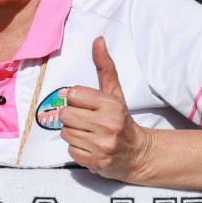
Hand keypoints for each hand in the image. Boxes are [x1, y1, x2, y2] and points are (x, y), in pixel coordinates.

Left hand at [58, 37, 152, 182]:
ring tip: (89, 134)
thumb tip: (98, 40)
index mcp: (111, 105)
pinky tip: (90, 146)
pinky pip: (70, 151)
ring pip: (66, 134)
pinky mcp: (96, 162)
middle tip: (86, 121)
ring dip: (74, 134)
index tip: (86, 105)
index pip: (72, 95)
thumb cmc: (121, 119)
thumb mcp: (114, 92)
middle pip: (65, 116)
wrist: (136, 153)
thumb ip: (105, 67)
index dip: (75, 100)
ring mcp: (102, 146)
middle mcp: (108, 125)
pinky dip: (78, 149)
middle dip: (72, 118)